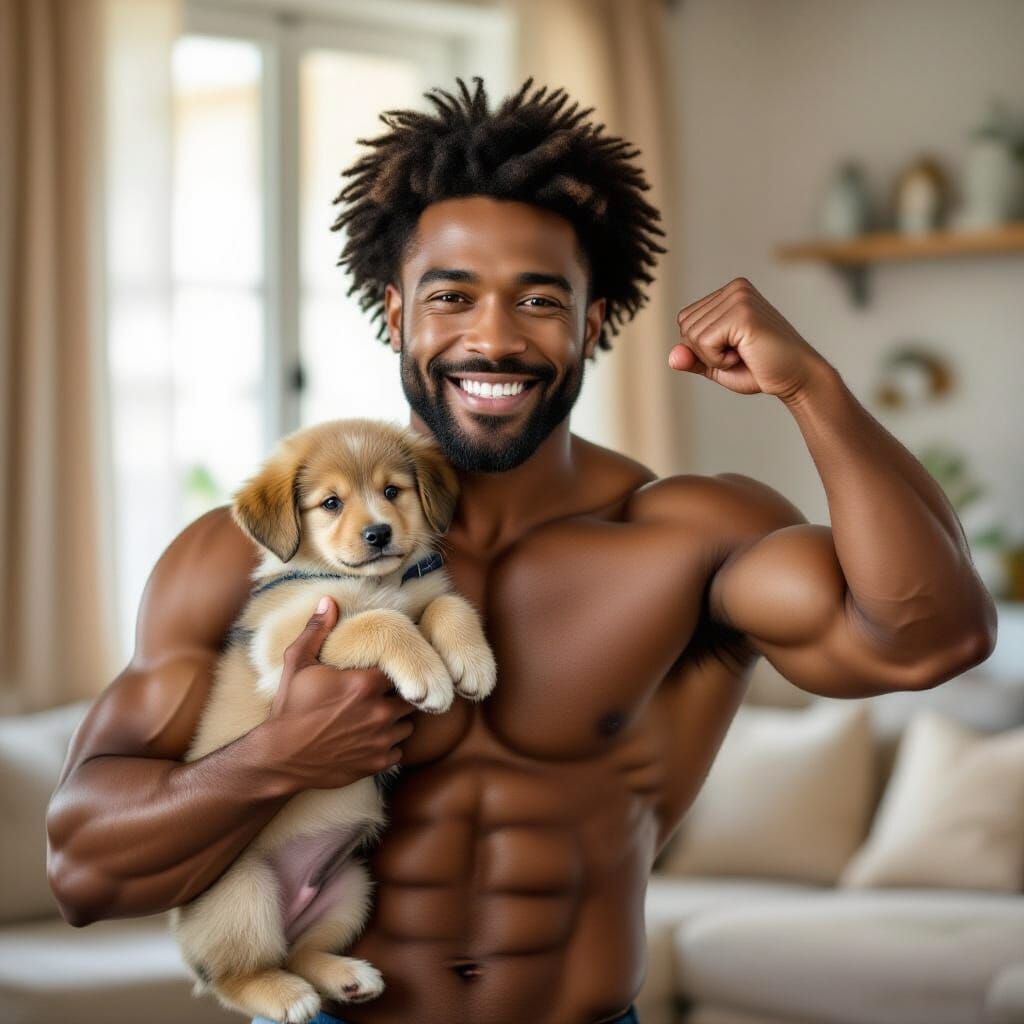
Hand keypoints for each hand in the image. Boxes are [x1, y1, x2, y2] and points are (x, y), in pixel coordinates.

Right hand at [263, 597, 414, 790]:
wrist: (279, 758)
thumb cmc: (289, 708)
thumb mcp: (298, 664)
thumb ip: (317, 631)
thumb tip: (329, 600)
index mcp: (365, 684)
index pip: (400, 670)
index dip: (392, 671)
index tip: (382, 673)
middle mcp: (379, 712)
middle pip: (409, 698)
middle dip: (398, 696)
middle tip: (381, 697)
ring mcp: (380, 740)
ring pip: (407, 725)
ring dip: (396, 721)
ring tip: (378, 719)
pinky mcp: (377, 763)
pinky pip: (399, 751)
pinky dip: (389, 747)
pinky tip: (372, 741)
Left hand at [670, 277, 829, 401]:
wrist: (798, 378)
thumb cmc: (762, 369)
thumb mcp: (716, 364)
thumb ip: (692, 357)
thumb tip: (672, 356)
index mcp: (729, 293)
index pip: (685, 320)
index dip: (701, 347)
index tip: (734, 350)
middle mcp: (735, 288)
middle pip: (685, 326)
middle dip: (706, 352)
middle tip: (741, 354)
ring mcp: (739, 297)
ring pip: (691, 336)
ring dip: (714, 357)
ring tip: (745, 353)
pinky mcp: (742, 313)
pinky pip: (704, 343)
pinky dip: (719, 360)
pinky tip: (745, 355)